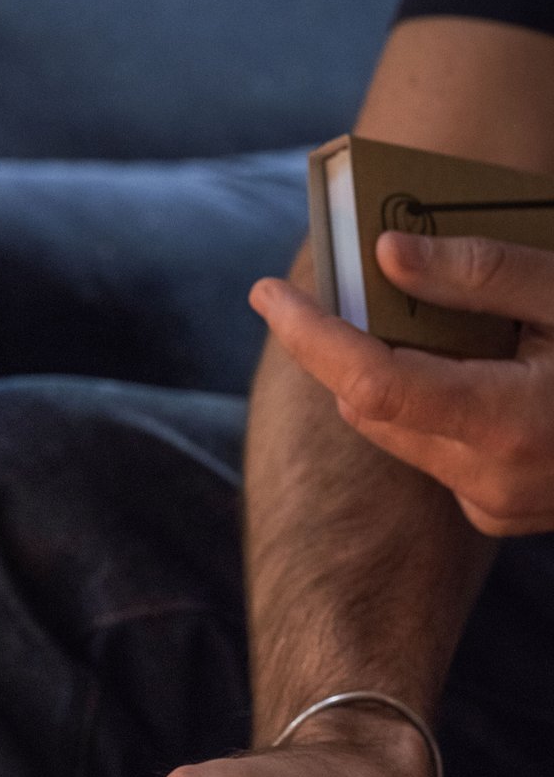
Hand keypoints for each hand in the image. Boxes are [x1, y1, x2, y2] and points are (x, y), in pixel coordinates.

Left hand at [250, 231, 553, 535]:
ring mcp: (496, 508)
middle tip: (333, 287)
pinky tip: (465, 368)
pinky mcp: (502, 516)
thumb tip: (384, 260)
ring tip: (409, 316)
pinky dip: (433, 408)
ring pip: (402, 436)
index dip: (311, 338)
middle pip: (374, 410)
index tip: (268, 294)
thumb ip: (481, 276)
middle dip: (344, 349)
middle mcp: (490, 482)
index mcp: (507, 424)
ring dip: (390, 377)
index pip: (369, 385)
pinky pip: (438, 456)